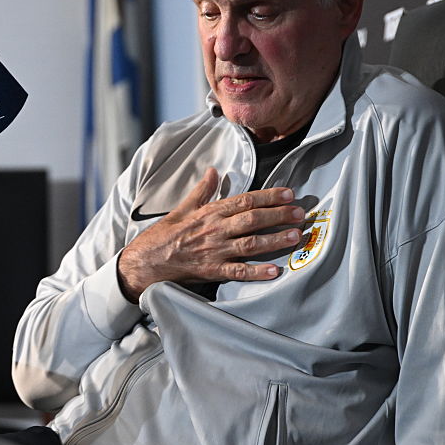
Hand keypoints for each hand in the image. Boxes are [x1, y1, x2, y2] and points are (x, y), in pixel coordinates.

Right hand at [117, 167, 302, 302]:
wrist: (144, 262)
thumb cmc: (162, 236)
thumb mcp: (181, 209)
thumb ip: (202, 191)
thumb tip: (214, 171)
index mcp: (208, 213)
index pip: (244, 200)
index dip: (268, 196)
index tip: (288, 193)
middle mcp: (214, 230)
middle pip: (252, 219)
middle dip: (279, 215)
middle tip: (301, 213)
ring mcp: (214, 252)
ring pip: (251, 244)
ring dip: (275, 240)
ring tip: (296, 236)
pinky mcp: (212, 272)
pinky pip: (238, 272)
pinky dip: (257, 272)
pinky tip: (275, 271)